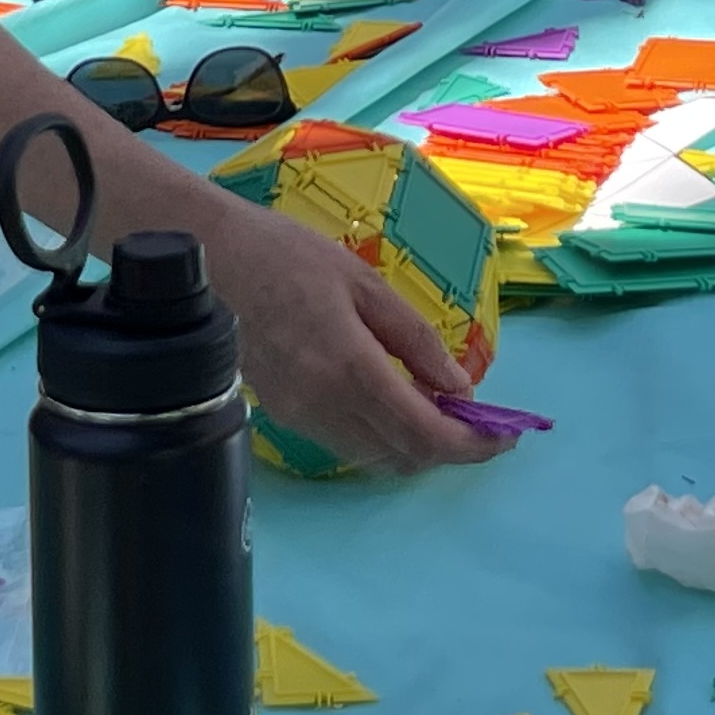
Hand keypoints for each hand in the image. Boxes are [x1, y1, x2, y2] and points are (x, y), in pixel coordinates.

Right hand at [189, 195, 498, 475]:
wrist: (210, 261)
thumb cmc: (290, 257)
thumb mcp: (365, 284)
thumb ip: (415, 341)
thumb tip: (460, 388)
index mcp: (350, 369)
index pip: (424, 434)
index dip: (471, 444)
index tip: (504, 436)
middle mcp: (324, 406)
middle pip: (403, 455)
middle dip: (450, 448)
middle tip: (480, 422)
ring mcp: (300, 417)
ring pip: (374, 457)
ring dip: (415, 444)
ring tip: (443, 409)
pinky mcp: (284, 416)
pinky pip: (346, 444)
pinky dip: (382, 437)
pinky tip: (396, 403)